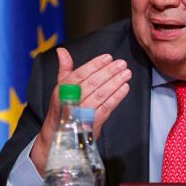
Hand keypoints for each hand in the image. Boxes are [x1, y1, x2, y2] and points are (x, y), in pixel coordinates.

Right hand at [30, 48, 131, 174]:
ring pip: (100, 95)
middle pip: (92, 83)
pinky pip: (105, 108)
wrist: (59, 135)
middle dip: (109, 72)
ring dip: (115, 83)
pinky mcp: (91, 123)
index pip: (80, 74)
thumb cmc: (62, 107)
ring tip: (126, 73)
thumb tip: (61, 50)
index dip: (95, 64)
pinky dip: (116, 97)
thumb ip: (64, 68)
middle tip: (122, 63)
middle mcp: (70, 100)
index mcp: (62, 90)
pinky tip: (125, 88)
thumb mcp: (60, 87)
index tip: (108, 57)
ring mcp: (81, 112)